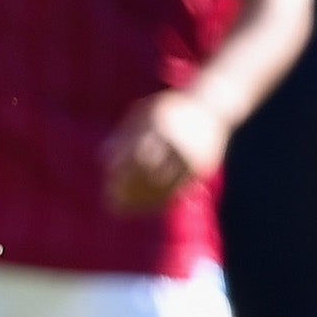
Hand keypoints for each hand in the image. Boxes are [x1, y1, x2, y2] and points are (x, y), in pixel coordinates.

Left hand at [100, 88, 229, 214]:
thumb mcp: (145, 112)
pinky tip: (145, 206)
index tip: (107, 185)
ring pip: (163, 186)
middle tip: (111, 203)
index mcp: (158, 123)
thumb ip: (123, 134)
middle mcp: (175, 140)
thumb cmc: (170, 109)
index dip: (120, 173)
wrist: (213, 106)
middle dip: (129, 190)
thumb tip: (102, 161)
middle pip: (148, 173)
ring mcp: (189, 155)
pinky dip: (160, 201)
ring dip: (142, 201)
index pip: (134, 155)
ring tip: (125, 209)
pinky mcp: (200, 168)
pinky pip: (177, 190)